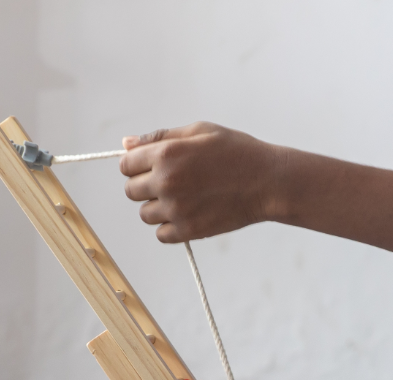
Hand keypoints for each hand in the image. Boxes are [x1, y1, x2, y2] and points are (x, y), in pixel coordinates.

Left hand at [119, 122, 281, 242]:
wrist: (267, 182)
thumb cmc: (236, 151)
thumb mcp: (199, 131)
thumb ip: (160, 137)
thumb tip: (125, 144)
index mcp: (167, 153)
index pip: (126, 165)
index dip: (136, 165)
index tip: (151, 167)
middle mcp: (167, 181)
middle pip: (131, 191)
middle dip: (145, 186)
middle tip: (172, 183)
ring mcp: (176, 209)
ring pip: (145, 214)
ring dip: (158, 208)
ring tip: (183, 198)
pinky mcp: (188, 231)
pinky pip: (161, 235)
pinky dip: (170, 228)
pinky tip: (187, 215)